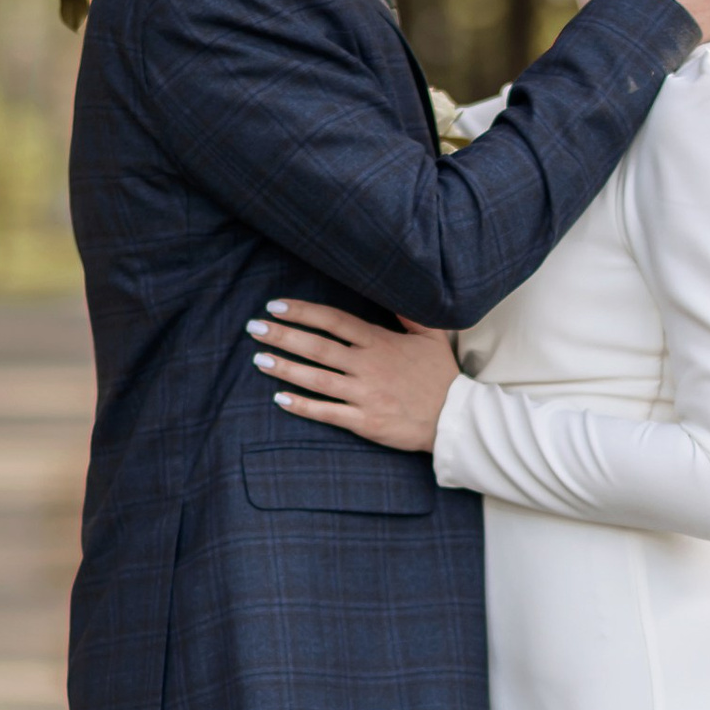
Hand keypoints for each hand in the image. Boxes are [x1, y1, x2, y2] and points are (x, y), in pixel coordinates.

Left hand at [248, 302, 459, 452]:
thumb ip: (409, 313)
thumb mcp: (432, 336)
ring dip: (285, 368)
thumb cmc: (441, 375)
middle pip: (317, 346)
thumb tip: (393, 288)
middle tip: (254, 328)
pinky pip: (327, 412)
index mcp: (380, 342)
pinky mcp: (365, 421)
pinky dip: (302, 406)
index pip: (333, 320)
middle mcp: (368, 365)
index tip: (276, 306)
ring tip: (258, 359)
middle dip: (283, 336)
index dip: (303, 311)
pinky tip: (279, 399)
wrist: (455, 419)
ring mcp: (365, 394)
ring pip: (316, 378)